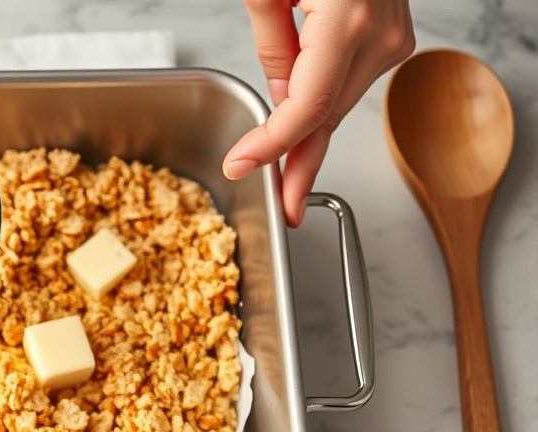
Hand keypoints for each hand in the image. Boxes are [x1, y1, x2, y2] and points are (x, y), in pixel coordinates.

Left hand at [226, 0, 414, 225]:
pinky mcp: (391, 38)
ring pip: (338, 106)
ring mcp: (392, 39)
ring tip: (281, 179)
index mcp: (347, 22)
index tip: (241, 167)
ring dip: (306, 140)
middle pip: (327, 117)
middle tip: (281, 207)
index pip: (305, 107)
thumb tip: (277, 99)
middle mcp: (380, 36)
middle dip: (296, 164)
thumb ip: (270, 42)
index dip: (272, 146)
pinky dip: (320, 110)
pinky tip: (299, 136)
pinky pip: (346, 86)